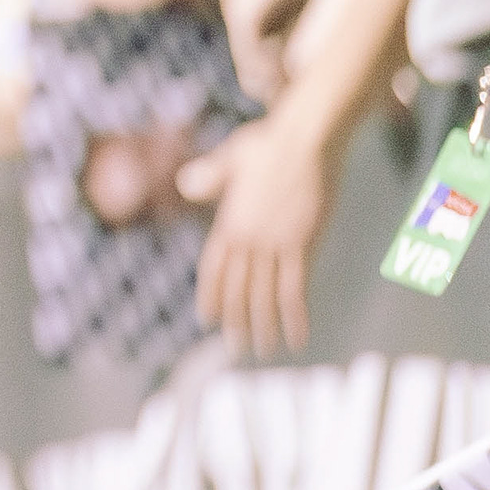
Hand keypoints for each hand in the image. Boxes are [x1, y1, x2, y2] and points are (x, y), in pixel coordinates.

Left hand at [181, 118, 330, 356]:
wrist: (304, 138)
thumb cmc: (270, 144)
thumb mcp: (232, 158)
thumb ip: (210, 176)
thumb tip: (186, 185)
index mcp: (229, 220)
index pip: (214, 267)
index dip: (211, 294)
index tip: (206, 319)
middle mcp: (248, 236)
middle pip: (237, 287)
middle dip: (236, 320)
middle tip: (235, 348)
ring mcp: (274, 242)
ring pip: (264, 295)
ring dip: (264, 326)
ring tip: (264, 351)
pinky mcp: (302, 244)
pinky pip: (296, 288)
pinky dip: (295, 315)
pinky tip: (298, 336)